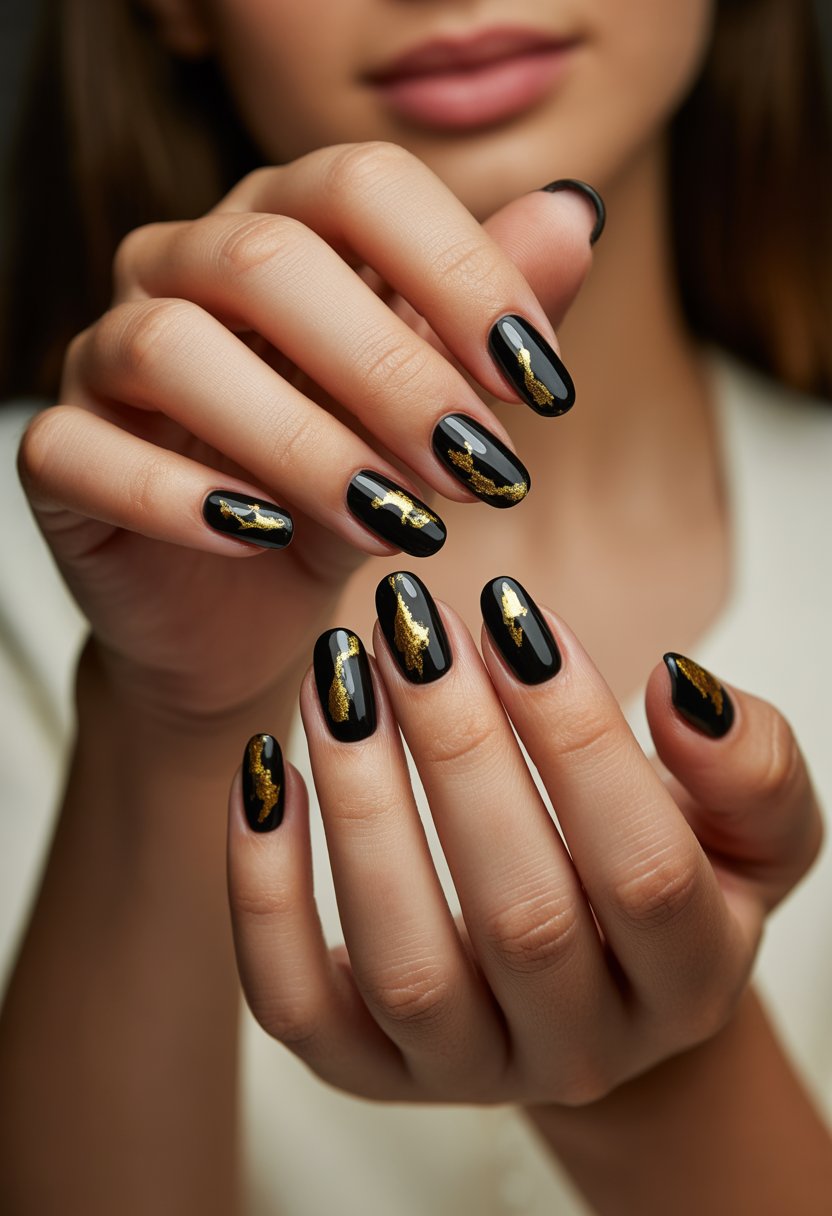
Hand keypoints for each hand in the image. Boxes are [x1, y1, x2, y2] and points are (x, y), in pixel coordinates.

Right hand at [17, 143, 593, 719]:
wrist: (248, 611)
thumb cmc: (346, 496)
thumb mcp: (433, 416)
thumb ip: (489, 321)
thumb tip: (573, 217)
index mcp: (280, 225)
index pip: (362, 187)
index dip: (461, 274)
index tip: (542, 385)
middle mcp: (180, 265)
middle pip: (266, 261)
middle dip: (393, 372)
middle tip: (482, 470)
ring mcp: (105, 353)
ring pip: (173, 347)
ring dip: (301, 440)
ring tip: (395, 522)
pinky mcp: (59, 451)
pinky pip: (86, 449)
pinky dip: (179, 497)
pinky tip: (264, 537)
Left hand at [227, 574, 821, 1104]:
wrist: (597, 980)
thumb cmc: (672, 874)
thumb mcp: (752, 825)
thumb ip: (750, 764)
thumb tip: (678, 687)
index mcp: (690, 980)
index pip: (644, 869)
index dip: (579, 736)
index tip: (511, 612)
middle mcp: (581, 1048)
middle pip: (521, 917)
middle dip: (459, 750)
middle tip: (410, 625)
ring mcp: (467, 1069)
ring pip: (405, 965)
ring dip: (362, 805)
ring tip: (337, 676)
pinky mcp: (366, 1069)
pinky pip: (298, 1004)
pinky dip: (265, 892)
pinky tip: (267, 773)